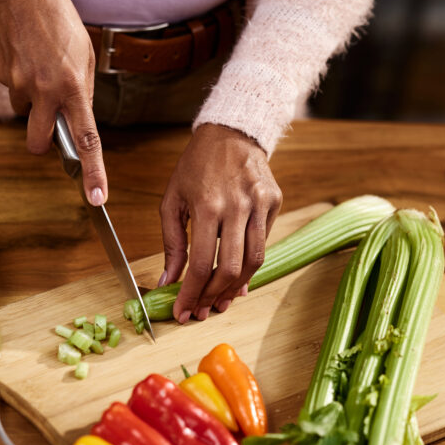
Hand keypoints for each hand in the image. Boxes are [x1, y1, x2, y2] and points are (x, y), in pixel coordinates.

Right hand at [0, 0, 106, 204]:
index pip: (85, 141)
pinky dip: (19, 79)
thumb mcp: (85, 54)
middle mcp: (43, 90)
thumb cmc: (59, 17)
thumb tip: (77, 121)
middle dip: (45, 142)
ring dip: (33, 100)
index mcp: (72, 86)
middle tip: (51, 121)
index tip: (96, 197)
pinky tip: (25, 54)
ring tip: (39, 64)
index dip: (92, 172)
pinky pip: (11, 89)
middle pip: (39, 142)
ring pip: (25, 111)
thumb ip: (82, 93)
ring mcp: (16, 83)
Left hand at [160, 124, 282, 322]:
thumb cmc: (197, 165)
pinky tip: (237, 277)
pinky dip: (250, 265)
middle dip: (214, 296)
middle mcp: (237, 206)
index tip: (184, 311)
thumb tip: (169, 281)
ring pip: (254, 261)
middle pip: (230, 268)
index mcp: (207, 205)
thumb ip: (171, 242)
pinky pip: (264, 243)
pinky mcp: (274, 202)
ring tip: (220, 300)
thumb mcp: (173, 200)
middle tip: (202, 310)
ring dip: (235, 287)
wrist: (232, 133)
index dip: (192, 293)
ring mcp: (260, 204)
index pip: (200, 262)